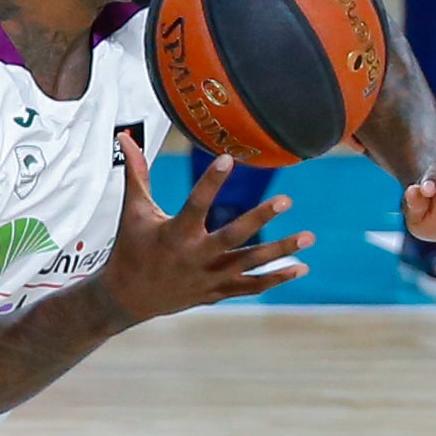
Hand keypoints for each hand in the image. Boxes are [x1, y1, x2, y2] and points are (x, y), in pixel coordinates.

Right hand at [96, 136, 310, 320]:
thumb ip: (136, 173)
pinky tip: (301, 268)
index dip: (211, 181)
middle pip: (233, 237)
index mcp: (175, 234)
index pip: (196, 203)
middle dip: (260, 218)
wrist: (127, 299)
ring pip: (250, 264)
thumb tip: (125, 136)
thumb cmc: (131, 248)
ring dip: (281, 251)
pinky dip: (276, 279)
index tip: (229, 158)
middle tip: (286, 200)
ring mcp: (209, 277)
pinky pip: (251, 287)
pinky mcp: (216, 292)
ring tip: (309, 237)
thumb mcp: (133, 211)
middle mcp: (195, 257)